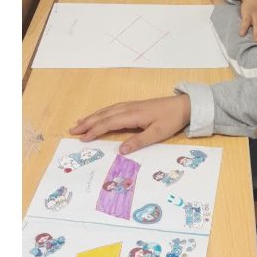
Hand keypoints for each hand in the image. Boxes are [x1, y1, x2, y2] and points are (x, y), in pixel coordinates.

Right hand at [70, 95, 190, 154]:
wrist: (184, 106)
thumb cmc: (171, 120)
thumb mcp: (157, 134)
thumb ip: (138, 142)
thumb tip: (120, 151)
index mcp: (133, 115)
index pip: (109, 123)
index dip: (95, 130)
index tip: (83, 139)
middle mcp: (129, 108)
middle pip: (104, 115)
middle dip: (88, 123)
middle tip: (72, 131)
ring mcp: (131, 105)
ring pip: (107, 111)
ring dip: (93, 117)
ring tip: (79, 123)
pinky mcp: (135, 106)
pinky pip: (113, 108)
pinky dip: (102, 112)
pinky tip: (99, 115)